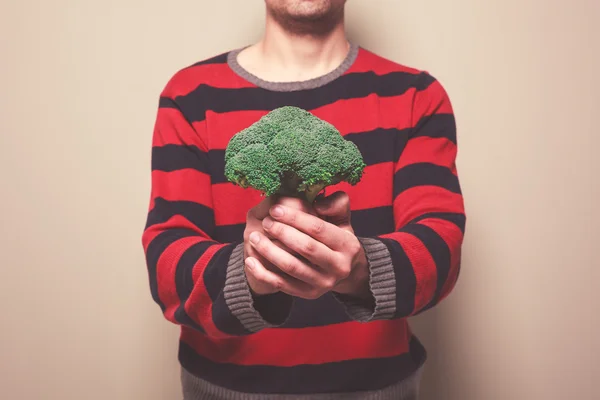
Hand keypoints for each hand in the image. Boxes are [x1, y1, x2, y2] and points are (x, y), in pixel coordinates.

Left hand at [246, 192, 369, 299]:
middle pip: (306, 248)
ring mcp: (324, 283)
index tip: (275, 209)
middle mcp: (339, 267)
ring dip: (269, 251)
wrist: (341, 269)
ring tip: (254, 237)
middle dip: (282, 232)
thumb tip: (318, 204)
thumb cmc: (335, 237)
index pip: (318, 229)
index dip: (295, 217)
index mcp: (348, 245)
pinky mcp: (309, 294)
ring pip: (292, 267)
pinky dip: (263, 274)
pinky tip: (250, 261)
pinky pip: (282, 285)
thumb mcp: (341, 219)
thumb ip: (336, 204)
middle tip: (265, 222)